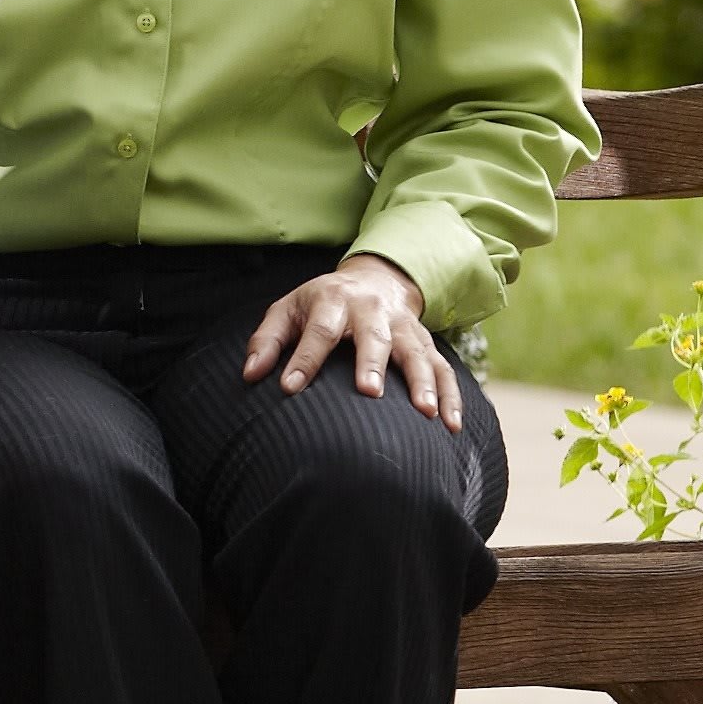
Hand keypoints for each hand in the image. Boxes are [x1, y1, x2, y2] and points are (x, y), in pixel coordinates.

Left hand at [247, 252, 461, 418]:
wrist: (374, 279)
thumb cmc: (321, 304)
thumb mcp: (287, 310)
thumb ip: (267, 341)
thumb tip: (250, 374)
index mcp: (334, 301)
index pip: (319, 330)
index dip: (304, 358)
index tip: (289, 387)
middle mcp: (373, 311)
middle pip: (374, 336)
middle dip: (372, 363)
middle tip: (369, 391)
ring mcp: (404, 327)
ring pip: (417, 353)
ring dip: (422, 383)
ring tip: (426, 413)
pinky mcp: (426, 344)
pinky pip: (444, 369)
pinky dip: (451, 396)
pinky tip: (452, 425)